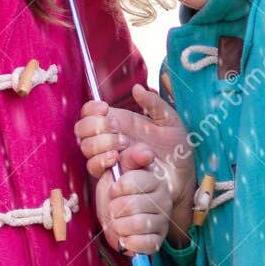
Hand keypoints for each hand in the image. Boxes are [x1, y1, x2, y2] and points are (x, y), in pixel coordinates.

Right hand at [76, 84, 194, 190]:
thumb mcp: (169, 121)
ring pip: (86, 147)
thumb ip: (154, 103)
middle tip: (118, 128)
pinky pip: (93, 167)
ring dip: (102, 142)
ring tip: (124, 143)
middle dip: (97, 125)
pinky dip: (101, 160)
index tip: (105, 108)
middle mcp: (109, 139)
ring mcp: (108, 157)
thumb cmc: (177, 150)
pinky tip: (116, 158)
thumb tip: (136, 88)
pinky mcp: (111, 175)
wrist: (182, 177)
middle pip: (82, 129)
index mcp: (119, 122)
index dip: (91, 108)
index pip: (90, 112)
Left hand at [95, 143, 171, 256]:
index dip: (118, 187)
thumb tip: (147, 152)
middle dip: (116, 208)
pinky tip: (124, 238)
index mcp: (154, 181)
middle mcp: (163, 200)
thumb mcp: (119, 172)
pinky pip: (146, 244)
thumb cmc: (117, 194)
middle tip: (113, 209)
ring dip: (120, 225)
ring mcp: (162, 221)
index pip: (135, 181)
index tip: (114, 190)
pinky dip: (130, 242)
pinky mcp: (158, 241)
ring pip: (139, 224)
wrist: (117, 219)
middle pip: (134, 204)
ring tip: (117, 223)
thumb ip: (129, 158)